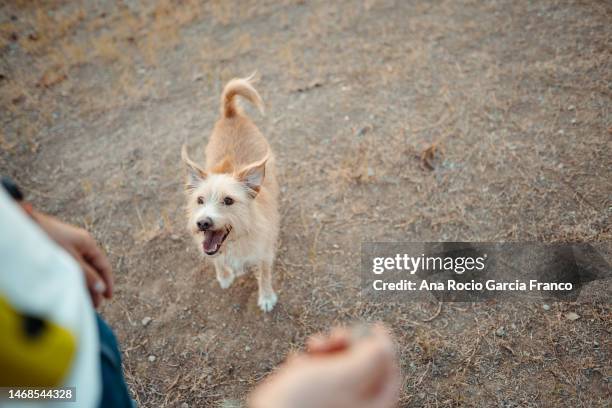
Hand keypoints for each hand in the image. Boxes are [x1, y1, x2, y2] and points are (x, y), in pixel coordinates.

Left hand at [32, 211, 112, 307]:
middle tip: (94, 305)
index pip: (103, 265)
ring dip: (84, 283)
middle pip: (93, 268)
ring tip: (82, 300)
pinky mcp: (59, 249)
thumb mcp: (70, 260)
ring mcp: (70, 246)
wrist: (26, 223)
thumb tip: (101, 288)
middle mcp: (81, 244)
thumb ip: (87, 275)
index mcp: (88, 243)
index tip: (109, 298)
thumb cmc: (49, 239)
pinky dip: (74, 277)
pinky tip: (71, 287)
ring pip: (82, 268)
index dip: (107, 282)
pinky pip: (72, 266)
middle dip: (95, 286)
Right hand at [249, 324, 399, 407]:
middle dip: (349, 345)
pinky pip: (318, 379)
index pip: (390, 374)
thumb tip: (384, 344)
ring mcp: (332, 406)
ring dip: (327, 350)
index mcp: (372, 407)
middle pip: (363, 370)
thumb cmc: (305, 403)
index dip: (385, 347)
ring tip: (314, 344)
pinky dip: (310, 363)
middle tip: (337, 334)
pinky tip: (297, 359)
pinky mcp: (311, 404)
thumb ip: (370, 357)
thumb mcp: (344, 374)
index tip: (376, 327)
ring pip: (338, 371)